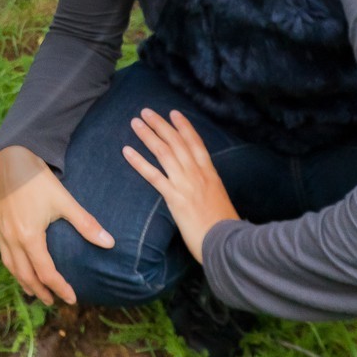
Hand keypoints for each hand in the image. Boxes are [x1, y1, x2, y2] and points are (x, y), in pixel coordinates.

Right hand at [0, 145, 114, 305]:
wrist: (11, 155)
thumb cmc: (38, 178)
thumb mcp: (64, 200)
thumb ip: (86, 223)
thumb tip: (110, 242)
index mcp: (29, 237)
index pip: (45, 273)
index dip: (59, 288)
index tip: (71, 299)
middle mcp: (11, 237)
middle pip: (24, 274)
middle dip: (38, 290)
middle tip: (50, 301)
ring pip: (9, 264)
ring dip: (22, 279)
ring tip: (32, 288)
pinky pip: (1, 247)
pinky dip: (10, 259)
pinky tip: (16, 258)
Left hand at [122, 107, 238, 261]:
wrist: (229, 244)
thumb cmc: (225, 228)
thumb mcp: (220, 201)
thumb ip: (209, 189)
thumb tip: (202, 186)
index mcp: (211, 175)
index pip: (196, 144)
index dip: (184, 127)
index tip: (174, 113)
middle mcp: (198, 175)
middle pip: (177, 143)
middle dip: (161, 125)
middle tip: (146, 111)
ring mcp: (186, 184)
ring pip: (164, 153)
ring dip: (148, 135)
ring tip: (135, 122)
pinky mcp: (176, 198)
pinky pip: (154, 176)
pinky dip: (139, 162)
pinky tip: (127, 151)